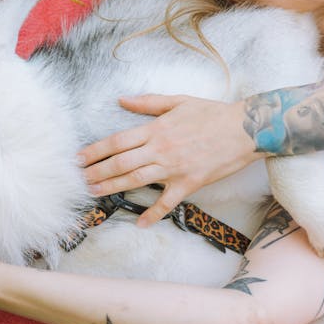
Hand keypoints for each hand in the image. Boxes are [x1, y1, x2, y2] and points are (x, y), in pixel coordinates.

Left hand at [78, 94, 259, 225]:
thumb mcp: (179, 101)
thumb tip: (122, 100)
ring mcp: (174, 168)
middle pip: (121, 162)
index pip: (118, 141)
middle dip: (97, 172)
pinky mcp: (189, 183)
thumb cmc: (212, 113)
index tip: (79, 158)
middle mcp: (161, 149)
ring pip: (136, 180)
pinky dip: (154, 214)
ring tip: (94, 193)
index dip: (96, 150)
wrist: (244, 129)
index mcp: (157, 129)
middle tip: (79, 180)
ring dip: (113, 188)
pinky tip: (140, 223)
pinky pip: (168, 202)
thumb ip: (148, 102)